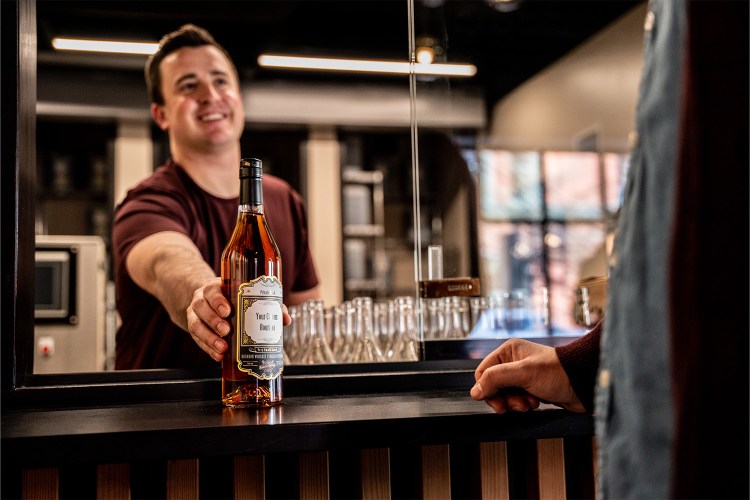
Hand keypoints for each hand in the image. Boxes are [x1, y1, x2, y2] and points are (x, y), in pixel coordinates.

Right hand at [186, 278, 291, 362]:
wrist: (210, 302)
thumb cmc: (234, 299)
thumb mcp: (246, 296)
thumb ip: (267, 305)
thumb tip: (285, 319)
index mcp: (215, 288)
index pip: (212, 291)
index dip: (218, 301)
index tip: (228, 311)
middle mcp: (201, 300)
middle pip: (202, 308)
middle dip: (214, 321)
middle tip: (227, 330)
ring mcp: (194, 315)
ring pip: (196, 325)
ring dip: (209, 338)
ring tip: (223, 348)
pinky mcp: (194, 329)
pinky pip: (197, 340)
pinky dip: (208, 349)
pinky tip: (219, 356)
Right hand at [470, 338, 584, 413]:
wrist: (583, 382)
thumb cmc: (558, 372)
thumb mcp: (523, 373)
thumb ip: (495, 379)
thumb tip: (475, 391)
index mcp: (508, 351)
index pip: (483, 372)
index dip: (486, 389)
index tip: (497, 402)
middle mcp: (513, 361)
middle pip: (493, 385)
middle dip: (503, 398)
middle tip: (514, 405)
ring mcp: (522, 375)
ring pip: (504, 394)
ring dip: (514, 403)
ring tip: (529, 404)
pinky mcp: (531, 387)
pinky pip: (516, 399)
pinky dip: (523, 404)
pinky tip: (535, 403)